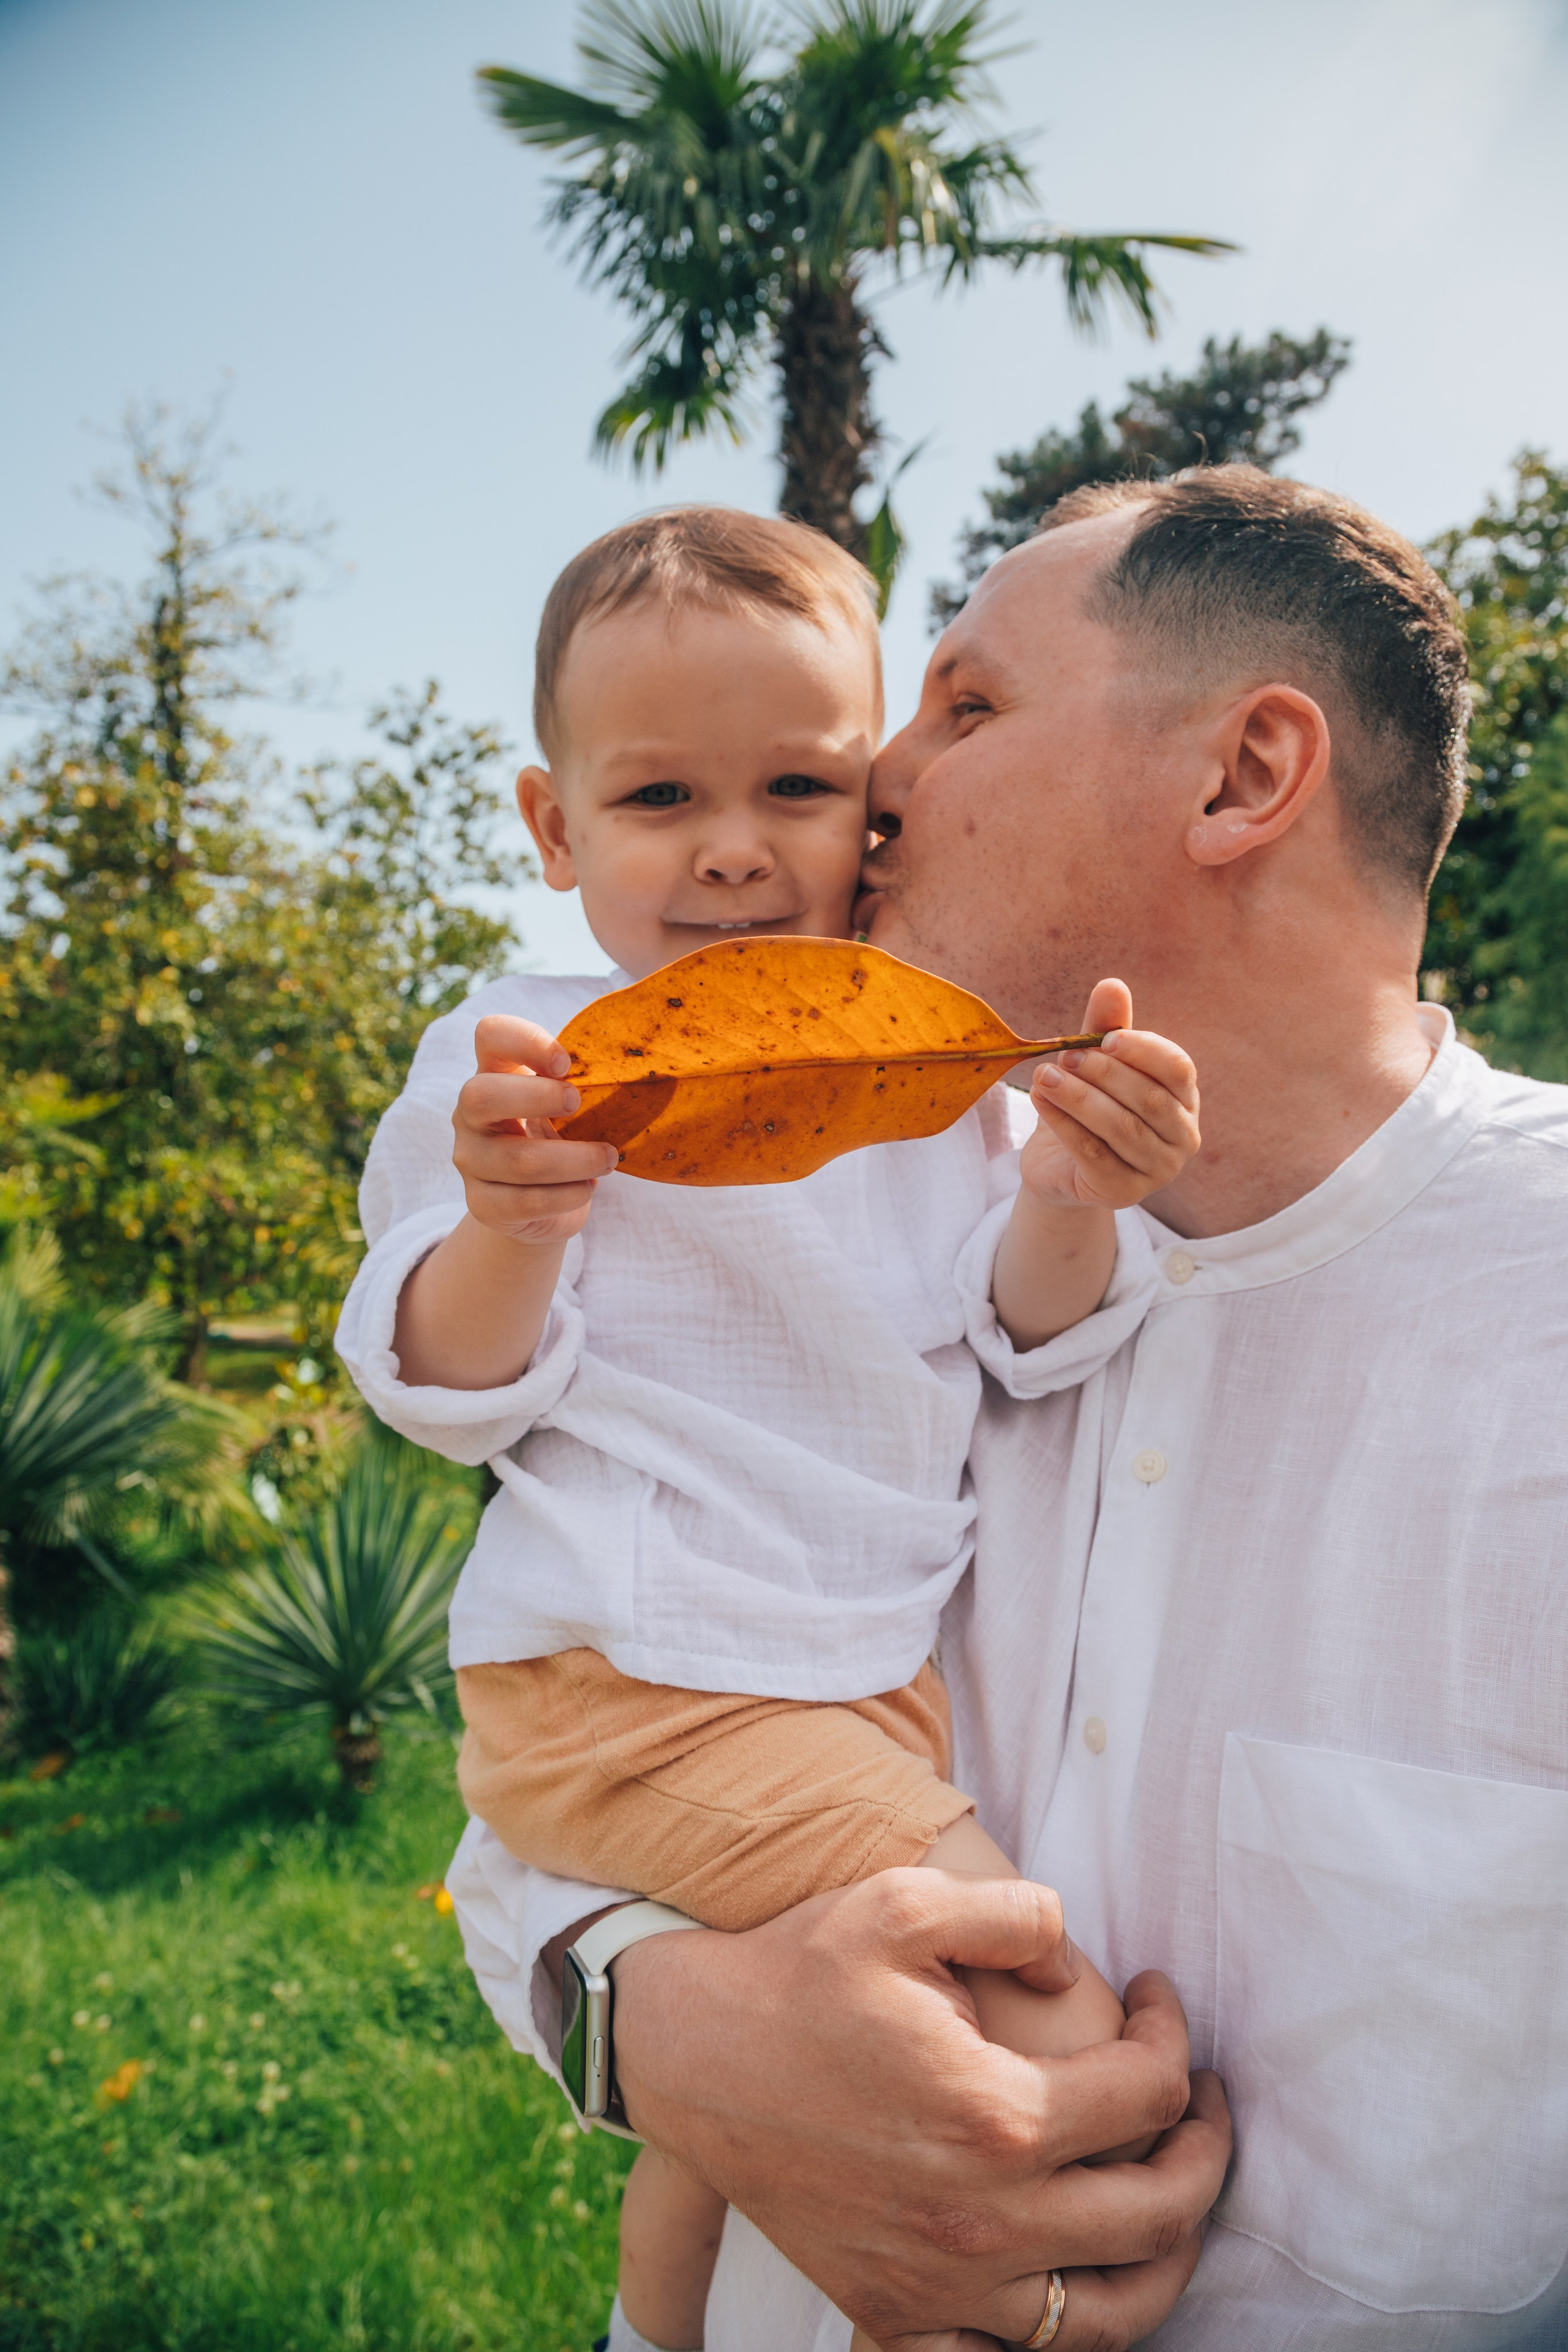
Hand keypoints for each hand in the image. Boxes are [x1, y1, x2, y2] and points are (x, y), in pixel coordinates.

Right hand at [453, 1014, 618, 1245]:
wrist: (534, 1207)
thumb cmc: (555, 1140)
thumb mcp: (561, 1107)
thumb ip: (576, 1087)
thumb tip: (628, 1078)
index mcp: (491, 1076)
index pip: (490, 1035)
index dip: (526, 1040)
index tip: (566, 1064)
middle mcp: (468, 1116)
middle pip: (481, 1096)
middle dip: (537, 1098)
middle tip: (579, 1104)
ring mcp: (470, 1161)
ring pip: (519, 1160)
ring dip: (576, 1159)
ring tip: (608, 1158)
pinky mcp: (483, 1205)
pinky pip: (528, 1201)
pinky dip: (568, 1194)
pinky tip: (588, 1188)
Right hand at [611, 1869, 1232, 2346]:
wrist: (694, 2055)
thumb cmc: (800, 1971)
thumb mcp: (904, 1901)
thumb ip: (1017, 1915)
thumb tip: (1080, 1960)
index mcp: (994, 2115)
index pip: (1147, 2095)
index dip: (1174, 2036)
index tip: (1161, 1997)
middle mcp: (981, 2217)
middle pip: (1159, 2215)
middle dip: (1206, 2150)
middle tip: (1201, 2098)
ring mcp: (941, 2280)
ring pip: (1111, 2314)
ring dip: (1167, 2254)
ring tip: (1171, 2192)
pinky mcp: (897, 2311)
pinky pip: (1019, 2350)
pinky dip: (1072, 2319)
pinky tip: (1078, 2262)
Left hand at [1020, 980, 1199, 1214]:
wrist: (1060, 1165)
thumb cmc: (1087, 1106)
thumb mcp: (1094, 1064)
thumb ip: (1105, 1028)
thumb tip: (1112, 984)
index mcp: (1185, 1099)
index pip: (1179, 1069)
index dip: (1144, 1051)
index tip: (1106, 1038)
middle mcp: (1182, 1137)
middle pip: (1150, 1099)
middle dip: (1104, 1074)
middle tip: (1065, 1056)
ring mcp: (1158, 1171)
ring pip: (1122, 1128)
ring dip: (1079, 1098)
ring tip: (1044, 1076)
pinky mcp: (1123, 1193)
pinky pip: (1094, 1154)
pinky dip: (1065, 1124)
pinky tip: (1041, 1102)